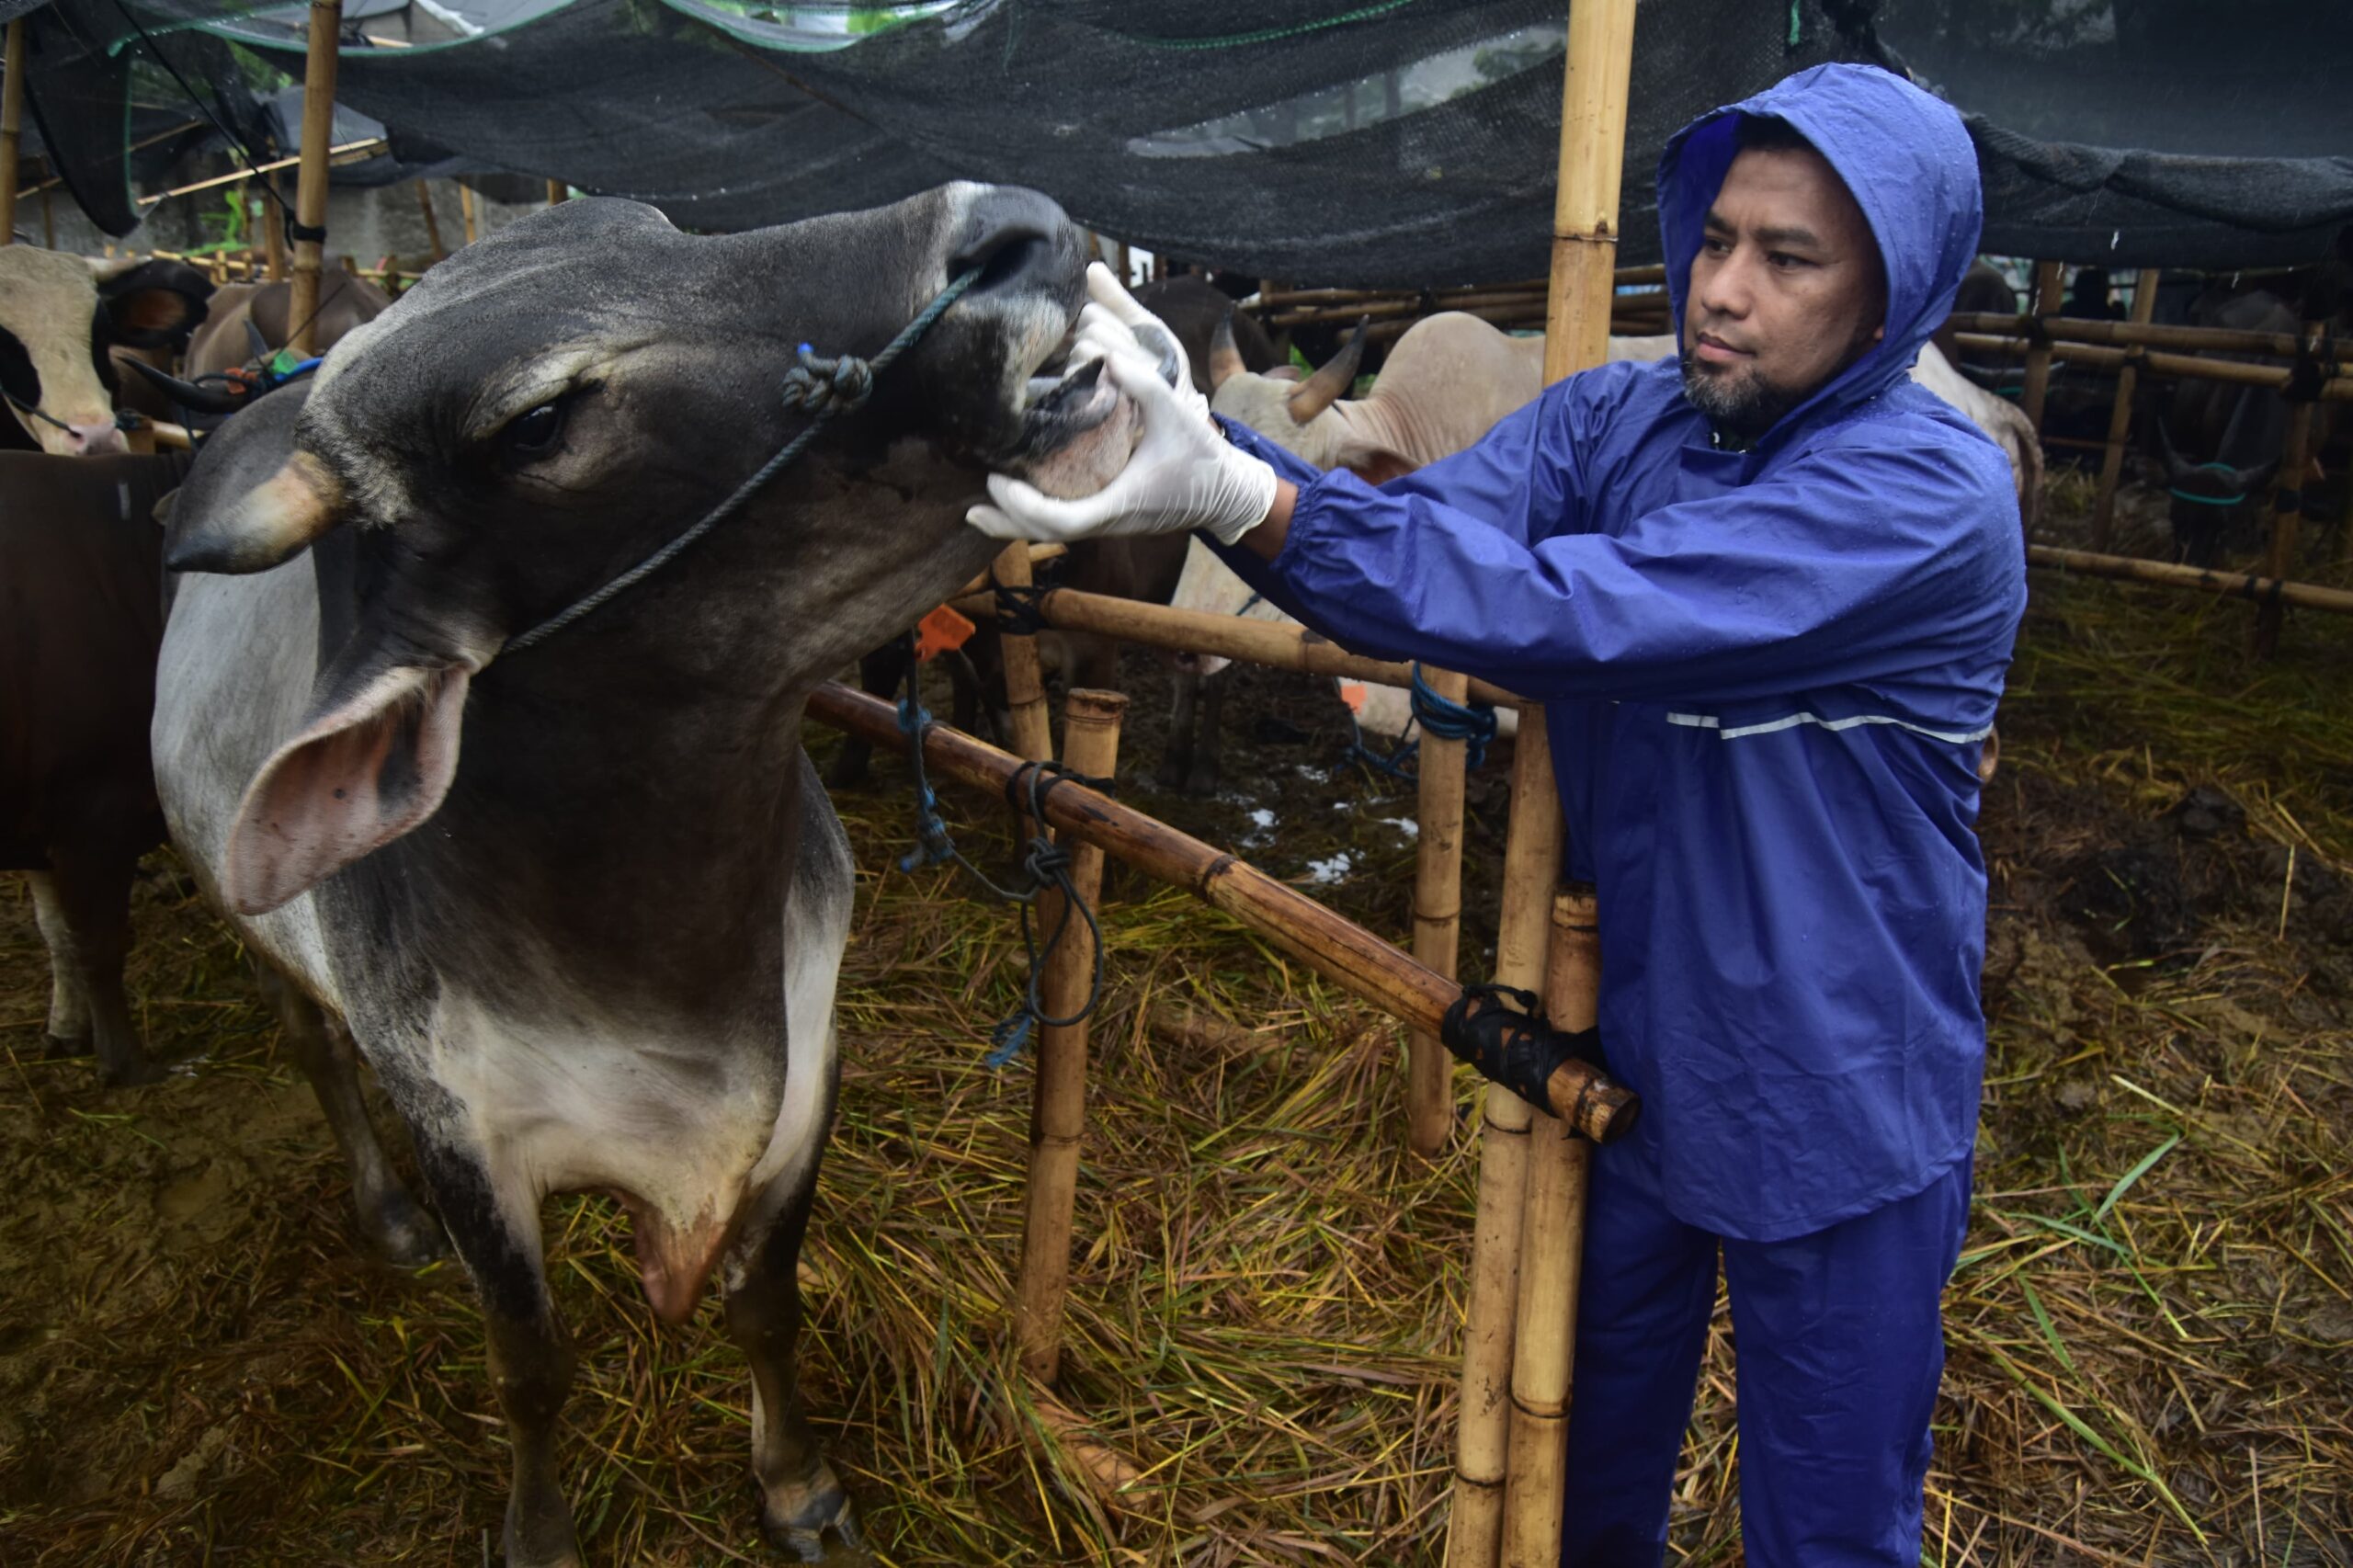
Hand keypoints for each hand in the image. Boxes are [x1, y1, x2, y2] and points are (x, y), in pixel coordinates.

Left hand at [968, 335, 1277, 545]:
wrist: (1228, 492)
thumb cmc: (1205, 459)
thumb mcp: (1179, 417)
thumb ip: (1146, 384)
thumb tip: (1108, 354)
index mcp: (1119, 506)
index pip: (1060, 521)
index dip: (1023, 506)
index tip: (998, 480)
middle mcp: (1107, 521)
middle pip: (1044, 534)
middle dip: (1006, 519)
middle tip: (977, 492)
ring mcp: (1106, 522)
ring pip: (1050, 533)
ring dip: (1013, 521)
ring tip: (978, 509)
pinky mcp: (1108, 516)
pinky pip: (1062, 522)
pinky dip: (1033, 515)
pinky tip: (1014, 499)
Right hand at [1074, 262, 1208, 421]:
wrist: (1179, 410)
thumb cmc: (1164, 368)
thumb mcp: (1145, 327)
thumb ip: (1117, 300)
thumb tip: (1091, 268)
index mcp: (1095, 336)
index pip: (1091, 313)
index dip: (1119, 327)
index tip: (1139, 344)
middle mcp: (1081, 357)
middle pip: (1090, 330)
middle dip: (1124, 345)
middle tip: (1143, 366)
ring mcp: (1078, 383)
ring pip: (1086, 351)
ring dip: (1122, 364)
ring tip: (1136, 382)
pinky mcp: (1078, 409)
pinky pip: (1082, 382)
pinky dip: (1108, 385)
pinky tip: (1124, 394)